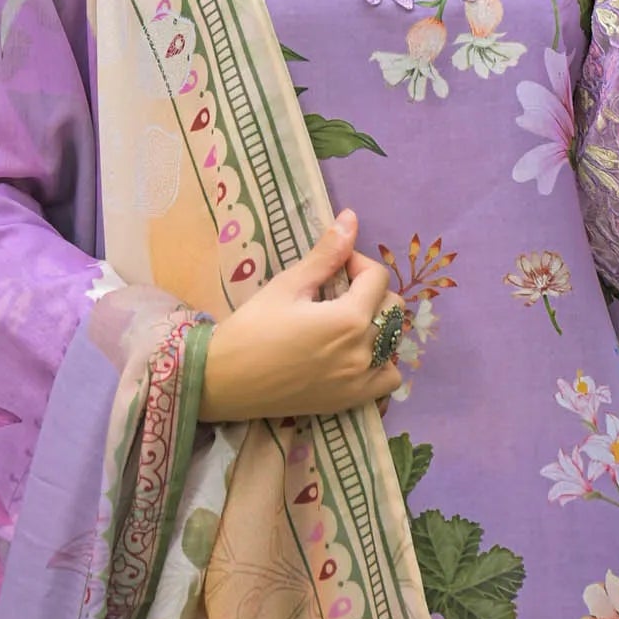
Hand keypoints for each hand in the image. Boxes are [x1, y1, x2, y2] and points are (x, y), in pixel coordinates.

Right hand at [197, 208, 403, 422]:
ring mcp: (360, 380)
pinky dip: (381, 363)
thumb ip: (326, 254)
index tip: (333, 268)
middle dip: (369, 291)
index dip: (356, 264)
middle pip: (392, 308)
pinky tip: (357, 354)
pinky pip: (388, 379)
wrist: (224, 381)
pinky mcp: (351, 400)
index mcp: (349, 318)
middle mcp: (363, 351)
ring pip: (393, 341)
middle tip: (337, 292)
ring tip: (346, 322)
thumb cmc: (251, 328)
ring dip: (378, 325)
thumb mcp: (288, 285)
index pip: (377, 277)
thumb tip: (351, 217)